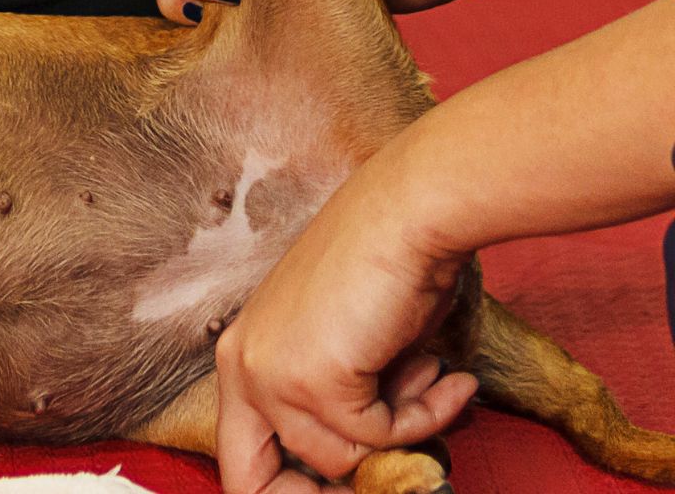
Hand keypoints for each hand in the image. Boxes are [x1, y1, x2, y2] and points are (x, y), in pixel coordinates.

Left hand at [214, 159, 477, 491]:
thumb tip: (360, 468)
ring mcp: (272, 374)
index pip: (238, 459)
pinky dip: (424, 415)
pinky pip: (378, 437)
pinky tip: (445, 373)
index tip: (348, 485)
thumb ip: (333, 405)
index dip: (287, 488)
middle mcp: (242, 366)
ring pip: (339, 458)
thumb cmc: (386, 269)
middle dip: (332, 489)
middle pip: (254, 481)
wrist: (407, 215)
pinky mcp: (314, 379)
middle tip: (396, 458)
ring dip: (400, 429)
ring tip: (428, 375)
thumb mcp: (343, 347)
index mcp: (240, 356)